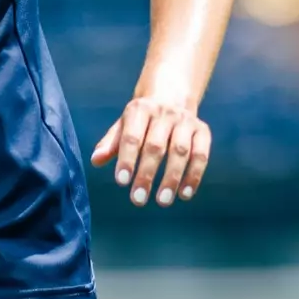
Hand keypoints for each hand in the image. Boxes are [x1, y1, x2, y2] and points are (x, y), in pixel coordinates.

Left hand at [91, 92, 210, 206]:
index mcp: (139, 109)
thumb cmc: (140, 121)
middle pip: (155, 146)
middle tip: (138, 200)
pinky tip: (185, 194)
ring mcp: (185, 121)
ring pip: (180, 151)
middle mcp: (164, 113)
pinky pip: (201, 155)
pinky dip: (194, 175)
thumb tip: (95, 160)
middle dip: (146, 174)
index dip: (127, 159)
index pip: (131, 137)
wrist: (171, 98)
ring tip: (162, 201)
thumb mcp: (122, 126)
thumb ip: (109, 144)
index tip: (122, 182)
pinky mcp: (203, 130)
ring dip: (172, 178)